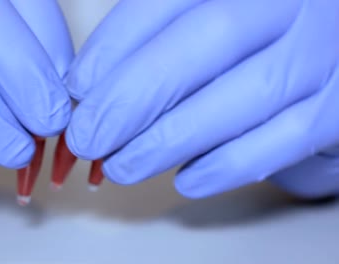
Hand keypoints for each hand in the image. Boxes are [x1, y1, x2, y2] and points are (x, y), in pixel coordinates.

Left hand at [65, 0, 338, 197]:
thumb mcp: (205, 17)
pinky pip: (286, 139)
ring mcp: (323, 52)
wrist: (330, 48)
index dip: (115, 45)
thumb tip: (90, 87)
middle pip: (206, 41)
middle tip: (87, 139)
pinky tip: (185, 180)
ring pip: (243, 96)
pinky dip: (227, 165)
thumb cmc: (249, 40)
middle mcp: (289, 2)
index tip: (78, 89)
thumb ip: (155, 38)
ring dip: (169, 140)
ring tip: (120, 166)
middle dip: (134, 97)